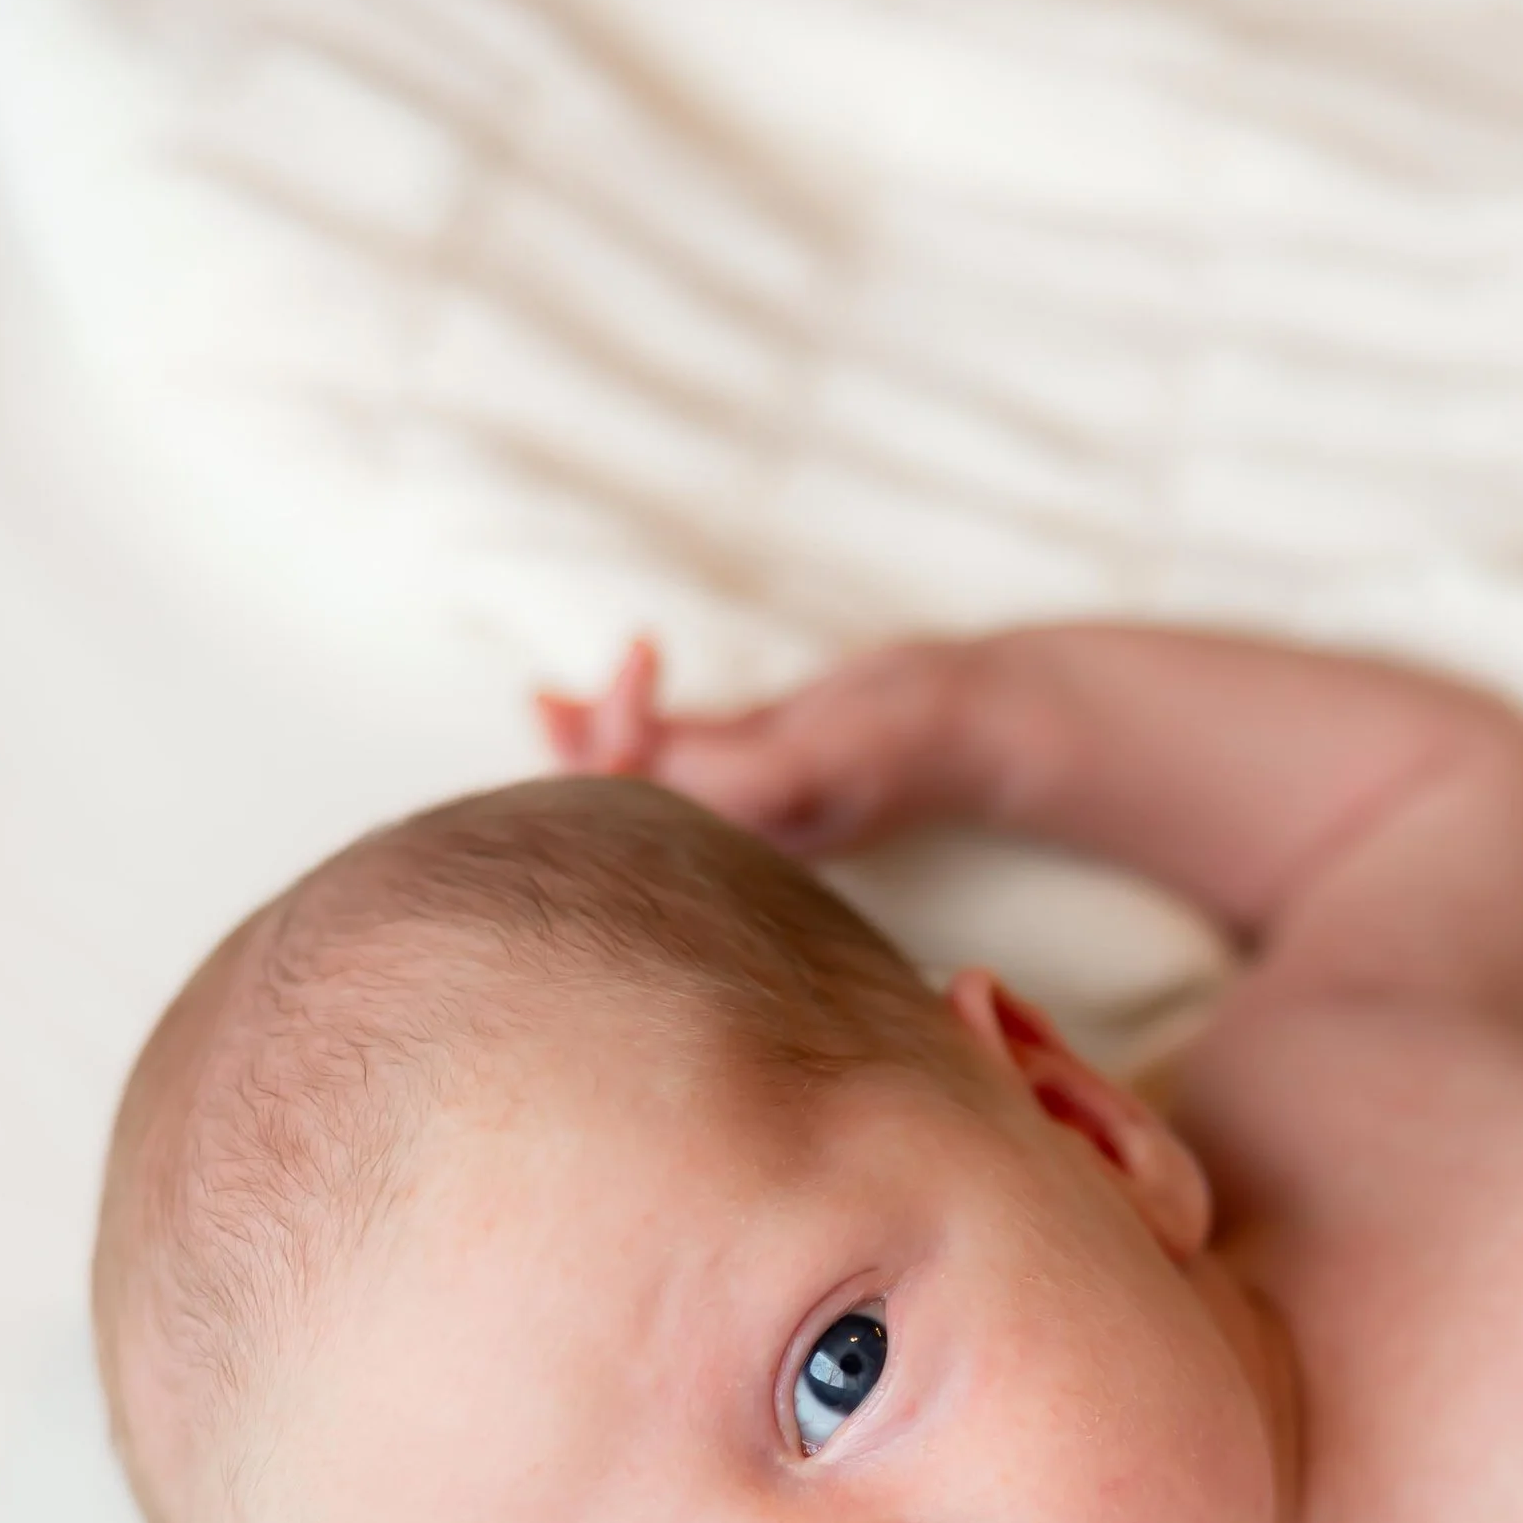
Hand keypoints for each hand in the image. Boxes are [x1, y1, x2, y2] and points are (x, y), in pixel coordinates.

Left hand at [533, 632, 981, 856]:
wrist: (975, 720)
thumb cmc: (906, 744)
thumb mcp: (823, 755)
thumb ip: (742, 770)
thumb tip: (651, 770)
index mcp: (742, 844)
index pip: (641, 813)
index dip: (606, 757)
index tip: (626, 687)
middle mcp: (735, 824)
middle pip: (625, 802)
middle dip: (579, 752)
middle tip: (547, 698)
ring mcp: (747, 788)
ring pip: (644, 770)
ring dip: (597, 731)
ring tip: (548, 696)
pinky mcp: (760, 752)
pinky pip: (678, 742)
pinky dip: (638, 713)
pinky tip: (623, 678)